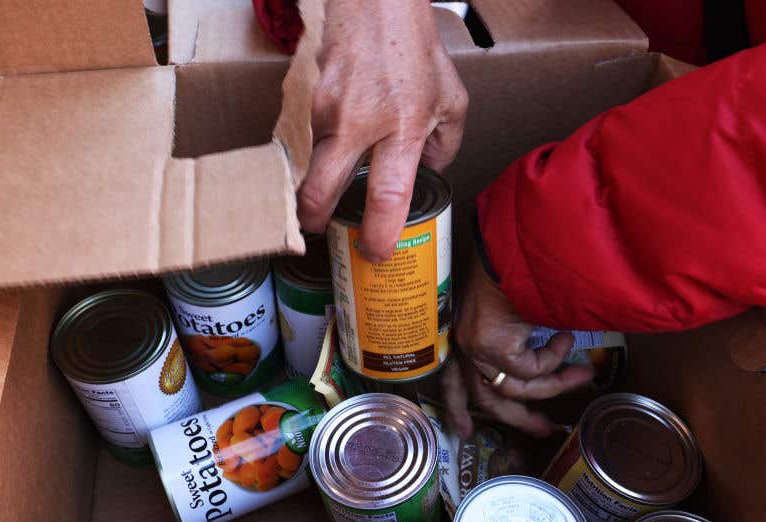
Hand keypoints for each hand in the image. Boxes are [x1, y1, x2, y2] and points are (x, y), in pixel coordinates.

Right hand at [297, 0, 467, 261]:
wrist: (375, 5)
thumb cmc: (415, 50)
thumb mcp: (451, 99)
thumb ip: (444, 144)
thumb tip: (429, 174)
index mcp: (404, 127)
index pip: (388, 193)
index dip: (379, 231)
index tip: (376, 252)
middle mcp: (362, 123)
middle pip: (322, 188)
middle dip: (315, 219)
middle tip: (321, 231)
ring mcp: (331, 111)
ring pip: (318, 163)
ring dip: (325, 180)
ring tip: (338, 183)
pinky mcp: (314, 100)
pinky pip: (320, 137)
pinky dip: (331, 147)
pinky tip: (347, 136)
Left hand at [444, 255, 593, 437]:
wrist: (515, 249)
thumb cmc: (520, 270)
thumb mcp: (517, 311)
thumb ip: (524, 340)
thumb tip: (551, 357)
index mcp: (464, 337)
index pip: (453, 381)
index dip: (458, 407)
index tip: (466, 431)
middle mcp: (465, 346)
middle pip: (488, 399)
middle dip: (520, 418)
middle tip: (545, 430)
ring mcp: (477, 348)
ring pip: (514, 388)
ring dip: (553, 387)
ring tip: (584, 376)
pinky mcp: (494, 347)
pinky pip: (529, 370)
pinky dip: (553, 359)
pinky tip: (565, 337)